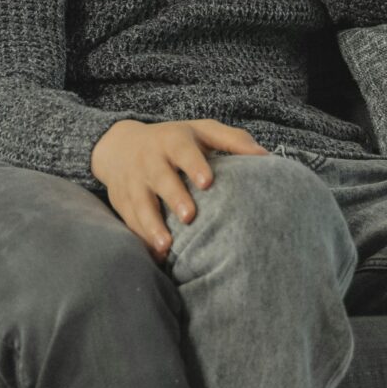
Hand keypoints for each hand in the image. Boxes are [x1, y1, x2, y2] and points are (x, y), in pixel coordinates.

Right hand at [88, 118, 267, 258]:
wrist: (119, 145)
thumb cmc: (174, 141)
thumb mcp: (201, 132)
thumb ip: (233, 141)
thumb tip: (267, 157)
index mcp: (172, 140)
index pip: (182, 151)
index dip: (194, 165)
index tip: (207, 183)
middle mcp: (149, 159)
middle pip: (160, 178)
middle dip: (174, 196)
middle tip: (189, 216)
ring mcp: (133, 181)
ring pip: (140, 204)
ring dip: (152, 225)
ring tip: (167, 246)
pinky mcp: (121, 201)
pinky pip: (130, 221)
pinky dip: (141, 238)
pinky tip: (156, 255)